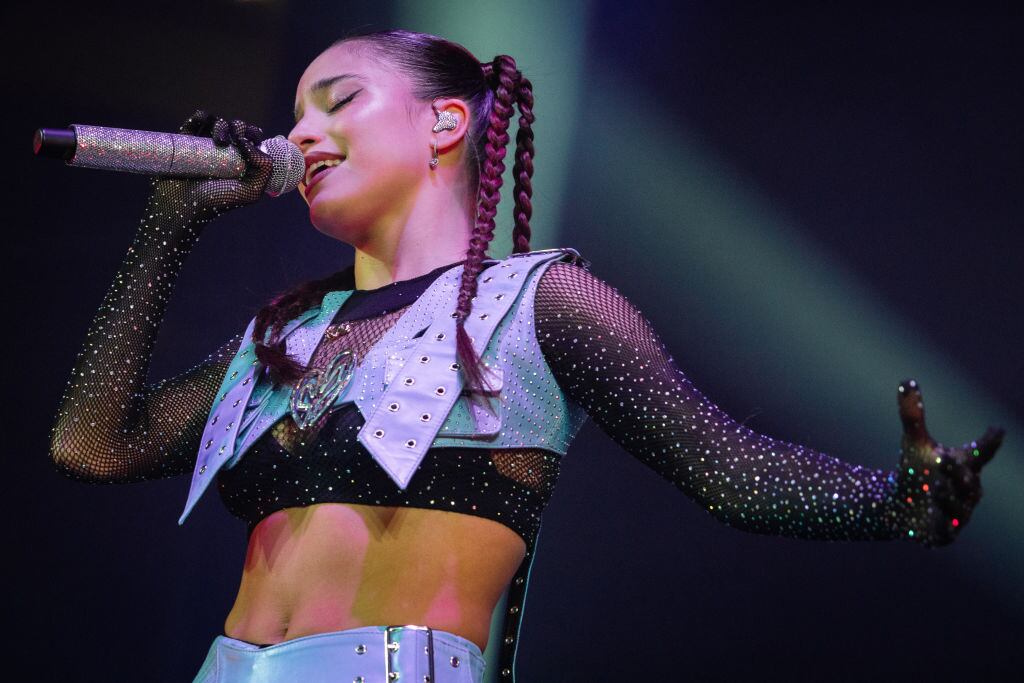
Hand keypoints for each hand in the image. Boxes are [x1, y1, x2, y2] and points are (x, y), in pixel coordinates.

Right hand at [148, 109, 273, 224]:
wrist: (183, 206)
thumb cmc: (218, 201)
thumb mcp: (251, 191)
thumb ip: (264, 169)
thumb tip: (247, 141)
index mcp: (242, 161)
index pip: (252, 137)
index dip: (253, 133)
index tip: (249, 141)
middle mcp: (225, 151)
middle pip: (236, 126)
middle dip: (238, 127)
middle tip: (232, 142)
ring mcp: (205, 145)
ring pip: (217, 122)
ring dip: (221, 125)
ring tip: (218, 141)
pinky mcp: (186, 141)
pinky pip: (195, 122)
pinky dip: (201, 116)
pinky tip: (203, 121)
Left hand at [895, 378, 1003, 546]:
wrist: (899, 507)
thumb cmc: (916, 471)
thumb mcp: (914, 443)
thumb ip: (913, 415)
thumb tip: (906, 381)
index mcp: (964, 466)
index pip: (981, 452)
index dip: (989, 441)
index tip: (996, 430)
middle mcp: (967, 490)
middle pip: (970, 480)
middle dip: (960, 471)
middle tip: (946, 459)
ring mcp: (958, 513)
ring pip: (961, 506)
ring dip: (951, 496)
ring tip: (937, 487)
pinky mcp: (944, 533)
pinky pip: (947, 529)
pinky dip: (943, 520)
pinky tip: (933, 510)